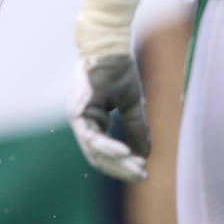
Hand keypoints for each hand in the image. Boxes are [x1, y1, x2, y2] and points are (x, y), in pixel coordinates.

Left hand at [69, 54, 149, 181]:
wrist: (110, 47)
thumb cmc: (119, 70)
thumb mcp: (133, 104)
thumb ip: (136, 129)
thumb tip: (145, 156)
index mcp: (94, 121)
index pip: (105, 152)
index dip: (123, 165)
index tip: (143, 172)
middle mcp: (84, 123)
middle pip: (98, 157)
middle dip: (122, 169)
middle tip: (143, 177)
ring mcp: (78, 118)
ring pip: (94, 151)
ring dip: (117, 162)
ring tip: (138, 168)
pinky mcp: (78, 112)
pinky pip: (92, 137)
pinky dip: (109, 146)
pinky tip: (126, 153)